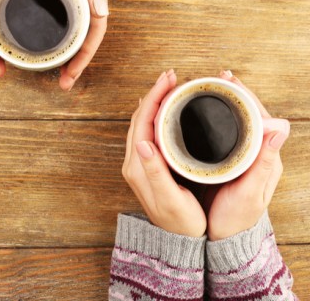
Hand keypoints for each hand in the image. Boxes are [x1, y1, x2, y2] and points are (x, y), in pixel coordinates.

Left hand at [58, 0, 109, 90]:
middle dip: (75, 66)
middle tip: (64, 84)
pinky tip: (48, 49)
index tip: (71, 76)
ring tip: (58, 75)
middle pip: (83, 43)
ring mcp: (75, 8)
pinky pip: (63, 28)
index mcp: (94, 3)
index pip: (92, 37)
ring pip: (74, 38)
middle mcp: (86, 9)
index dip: (83, 59)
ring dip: (67, 58)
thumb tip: (102, 11)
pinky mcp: (63, 4)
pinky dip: (57, 42)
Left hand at [122, 70, 206, 236]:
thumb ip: (155, 172)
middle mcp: (134, 160)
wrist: (177, 238)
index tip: (169, 79)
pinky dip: (156, 114)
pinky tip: (165, 108)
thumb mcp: (170, 199)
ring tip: (170, 87)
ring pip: (143, 122)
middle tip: (171, 77)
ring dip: (154, 102)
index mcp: (138, 166)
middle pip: (140, 117)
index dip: (155, 97)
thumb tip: (143, 143)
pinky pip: (148, 130)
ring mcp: (139, 161)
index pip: (143, 122)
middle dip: (154, 94)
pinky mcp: (147, 163)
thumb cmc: (180, 221)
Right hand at [205, 71, 289, 240]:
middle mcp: (256, 153)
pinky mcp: (229, 159)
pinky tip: (205, 112)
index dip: (245, 96)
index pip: (261, 117)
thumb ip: (263, 162)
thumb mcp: (250, 193)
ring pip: (237, 121)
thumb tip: (281, 126)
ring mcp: (243, 155)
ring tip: (212, 87)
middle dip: (235, 93)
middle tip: (219, 78)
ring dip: (226, 102)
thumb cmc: (237, 218)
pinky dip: (218, 117)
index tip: (229, 80)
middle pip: (249, 115)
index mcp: (266, 157)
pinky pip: (227, 132)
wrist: (225, 235)